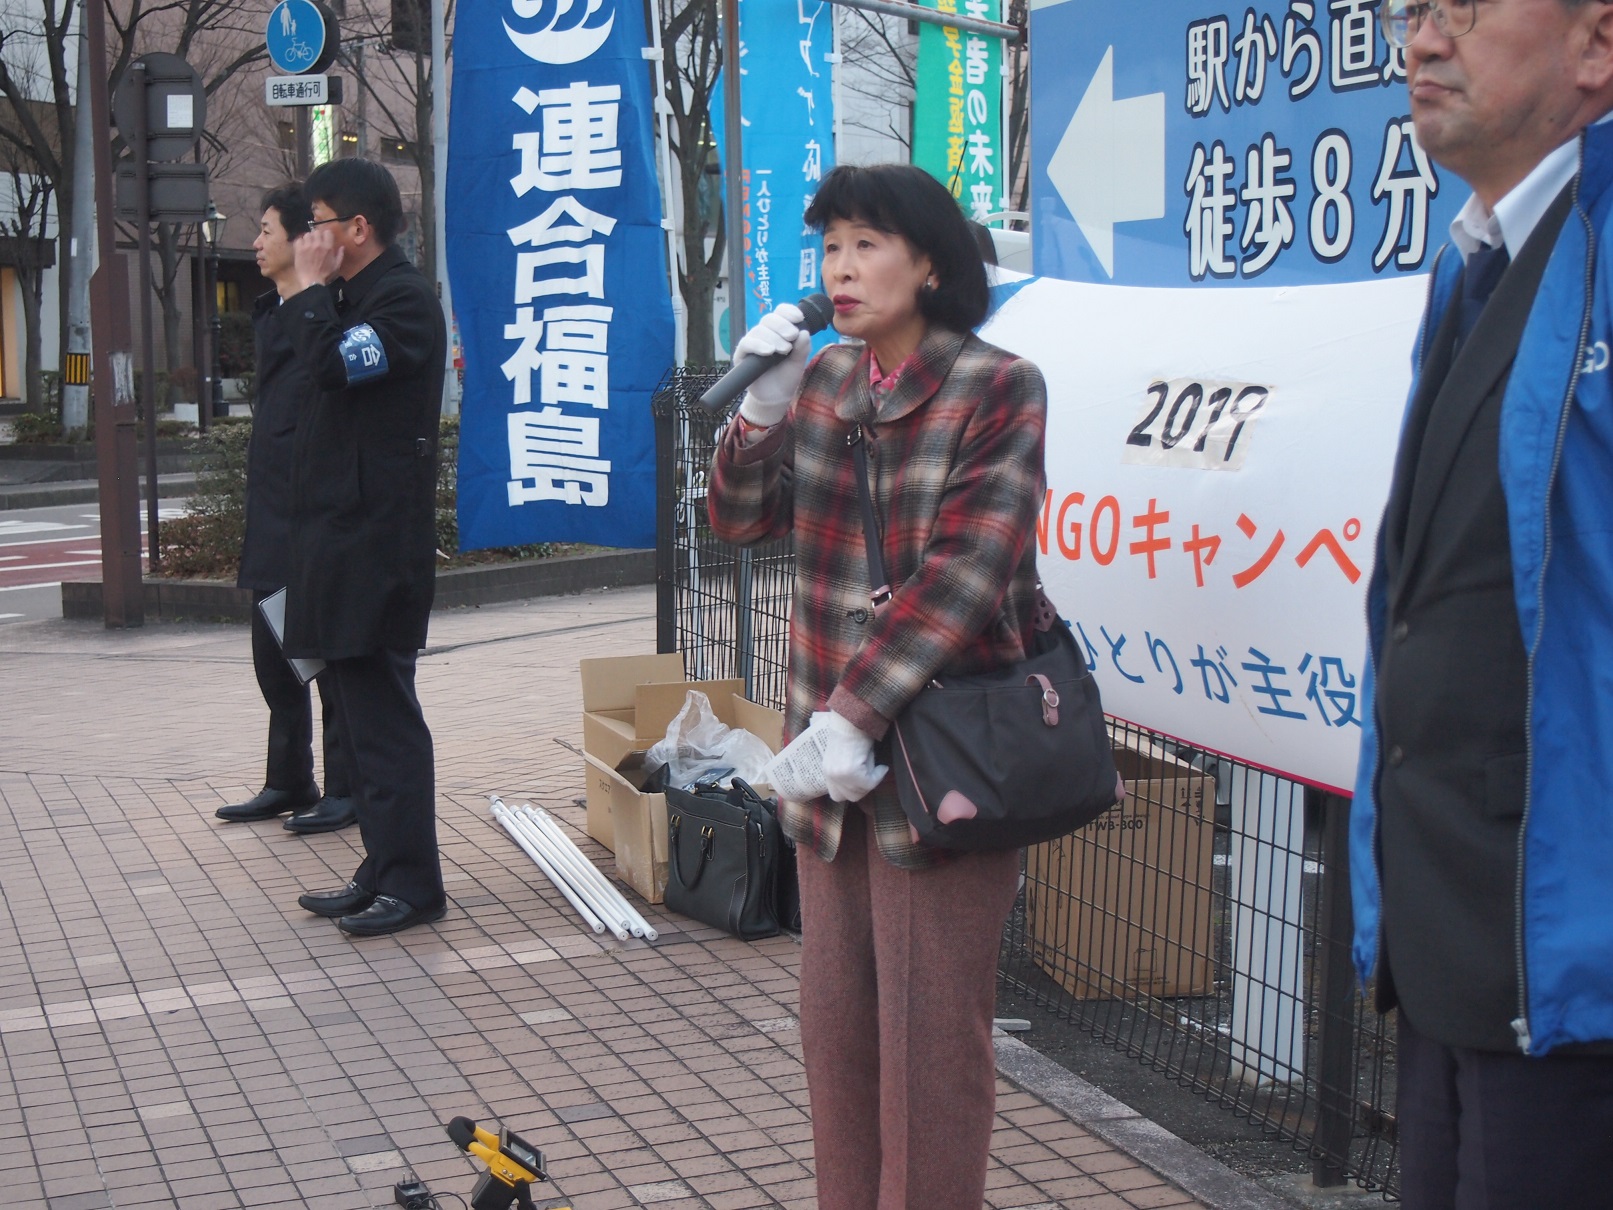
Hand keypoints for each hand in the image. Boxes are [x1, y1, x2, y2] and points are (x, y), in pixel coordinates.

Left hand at [293, 225, 344, 291]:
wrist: (312, 281)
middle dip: (317, 236)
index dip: (326, 234)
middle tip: (316, 241)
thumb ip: (340, 255)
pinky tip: (302, 248)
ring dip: (308, 238)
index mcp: (328, 247)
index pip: (327, 232)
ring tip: (308, 244)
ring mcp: (307, 246)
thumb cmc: (326, 274)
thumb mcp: (336, 266)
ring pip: (307, 234)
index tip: (325, 238)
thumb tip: (342, 247)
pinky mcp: (299, 250)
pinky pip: (299, 240)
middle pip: (316, 231)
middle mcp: (317, 244)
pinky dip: (300, 242)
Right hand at [736, 303, 810, 426]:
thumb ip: (802, 348)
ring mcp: (752, 343)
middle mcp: (765, 333)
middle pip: (769, 319)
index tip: (799, 318)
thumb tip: (804, 332)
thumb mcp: (798, 362)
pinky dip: (758, 345)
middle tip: (792, 337)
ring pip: (759, 330)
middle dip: (782, 325)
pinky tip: (769, 351)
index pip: (781, 313)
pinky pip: (747, 343)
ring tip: (784, 350)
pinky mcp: (742, 354)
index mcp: (779, 331)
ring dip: (773, 337)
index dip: (788, 311)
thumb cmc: (786, 377)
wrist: (775, 398)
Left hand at [820, 711, 886, 803]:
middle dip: (864, 788)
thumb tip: (863, 785)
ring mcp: (840, 775)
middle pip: (851, 797)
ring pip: (861, 791)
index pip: (837, 795)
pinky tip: (882, 766)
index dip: (852, 791)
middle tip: (872, 775)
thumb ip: (850, 774)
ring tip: (876, 767)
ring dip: (871, 781)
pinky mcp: (851, 772)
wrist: (853, 719)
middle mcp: (831, 775)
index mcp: (827, 771)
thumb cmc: (853, 733)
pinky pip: (870, 783)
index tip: (863, 781)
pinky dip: (879, 775)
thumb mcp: (847, 758)